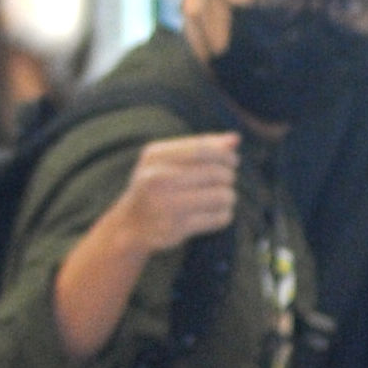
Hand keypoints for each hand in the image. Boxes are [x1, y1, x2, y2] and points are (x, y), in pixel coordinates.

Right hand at [109, 133, 240, 254]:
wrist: (131, 224)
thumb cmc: (157, 186)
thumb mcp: (170, 161)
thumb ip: (203, 147)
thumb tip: (235, 139)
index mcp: (155, 156)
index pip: (202, 149)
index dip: (225, 155)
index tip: (232, 161)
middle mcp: (157, 178)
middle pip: (215, 173)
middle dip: (228, 177)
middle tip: (226, 181)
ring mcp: (165, 205)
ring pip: (221, 196)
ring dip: (229, 197)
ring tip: (224, 198)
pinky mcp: (176, 229)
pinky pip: (217, 218)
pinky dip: (224, 215)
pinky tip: (218, 213)